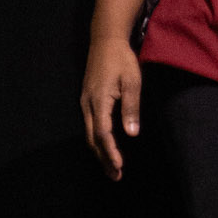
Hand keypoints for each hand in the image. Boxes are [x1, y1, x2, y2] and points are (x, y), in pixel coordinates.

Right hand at [80, 33, 141, 181]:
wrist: (105, 40)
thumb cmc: (121, 59)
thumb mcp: (132, 81)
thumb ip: (131, 108)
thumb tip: (131, 134)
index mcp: (99, 101)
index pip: (103, 134)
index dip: (111, 152)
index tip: (119, 166)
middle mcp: (88, 105)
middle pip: (93, 139)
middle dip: (104, 159)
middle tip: (115, 176)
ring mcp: (85, 102)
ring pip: (90, 133)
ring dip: (100, 152)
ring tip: (112, 168)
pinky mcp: (87, 100)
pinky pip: (91, 125)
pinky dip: (98, 140)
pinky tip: (106, 147)